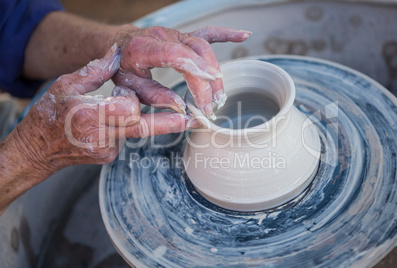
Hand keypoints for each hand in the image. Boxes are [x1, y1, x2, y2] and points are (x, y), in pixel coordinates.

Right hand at [13, 44, 198, 173]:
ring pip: (136, 132)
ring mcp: (107, 150)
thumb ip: (95, 71)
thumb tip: (117, 55)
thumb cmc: (48, 116)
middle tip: (195, 119)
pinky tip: (106, 123)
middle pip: (143, 128)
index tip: (128, 92)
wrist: (37, 151)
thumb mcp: (65, 86)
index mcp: (88, 116)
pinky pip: (126, 138)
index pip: (128, 110)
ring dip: (139, 118)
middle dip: (170, 123)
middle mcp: (100, 136)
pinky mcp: (110, 157)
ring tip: (123, 106)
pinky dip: (124, 126)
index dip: (132, 100)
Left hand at [113, 25, 250, 117]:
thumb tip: (181, 108)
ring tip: (220, 96)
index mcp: (144, 47)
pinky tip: (243, 36)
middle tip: (211, 106)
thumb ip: (155, 97)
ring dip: (216, 71)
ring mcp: (176, 35)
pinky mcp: (184, 37)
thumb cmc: (122, 67)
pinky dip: (226, 35)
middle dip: (208, 81)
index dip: (195, 71)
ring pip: (204, 46)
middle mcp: (163, 36)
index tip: (208, 92)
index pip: (176, 55)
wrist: (118, 45)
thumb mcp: (130, 87)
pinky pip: (208, 33)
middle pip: (195, 52)